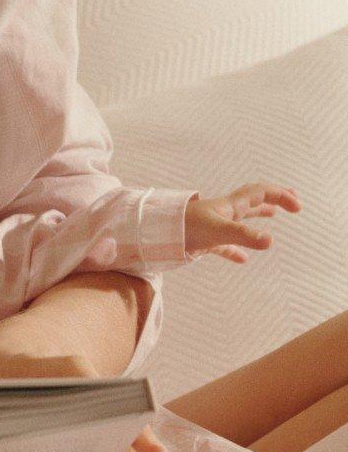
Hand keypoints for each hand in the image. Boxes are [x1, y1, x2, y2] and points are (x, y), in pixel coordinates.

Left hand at [0, 347, 165, 451]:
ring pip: (112, 441)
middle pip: (107, 418)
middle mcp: (76, 388)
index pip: (82, 382)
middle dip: (121, 449)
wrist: (20, 347)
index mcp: (48, 368)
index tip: (116, 430)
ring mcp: (86, 412)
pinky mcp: (87, 431)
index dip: (102, 407)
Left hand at [184, 181, 299, 262]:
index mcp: (230, 205)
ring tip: (273, 215)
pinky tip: (243, 259)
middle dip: (274, 198)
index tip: (297, 206)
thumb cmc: (183, 228)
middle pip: (253, 200)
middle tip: (293, 201)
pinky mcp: (203, 240)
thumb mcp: (217, 231)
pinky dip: (236, 249)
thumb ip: (243, 236)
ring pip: (240, 218)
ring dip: (258, 215)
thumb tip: (271, 241)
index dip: (281, 195)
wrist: (153, 234)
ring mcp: (213, 225)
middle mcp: (224, 212)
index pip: (260, 192)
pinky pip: (224, 243)